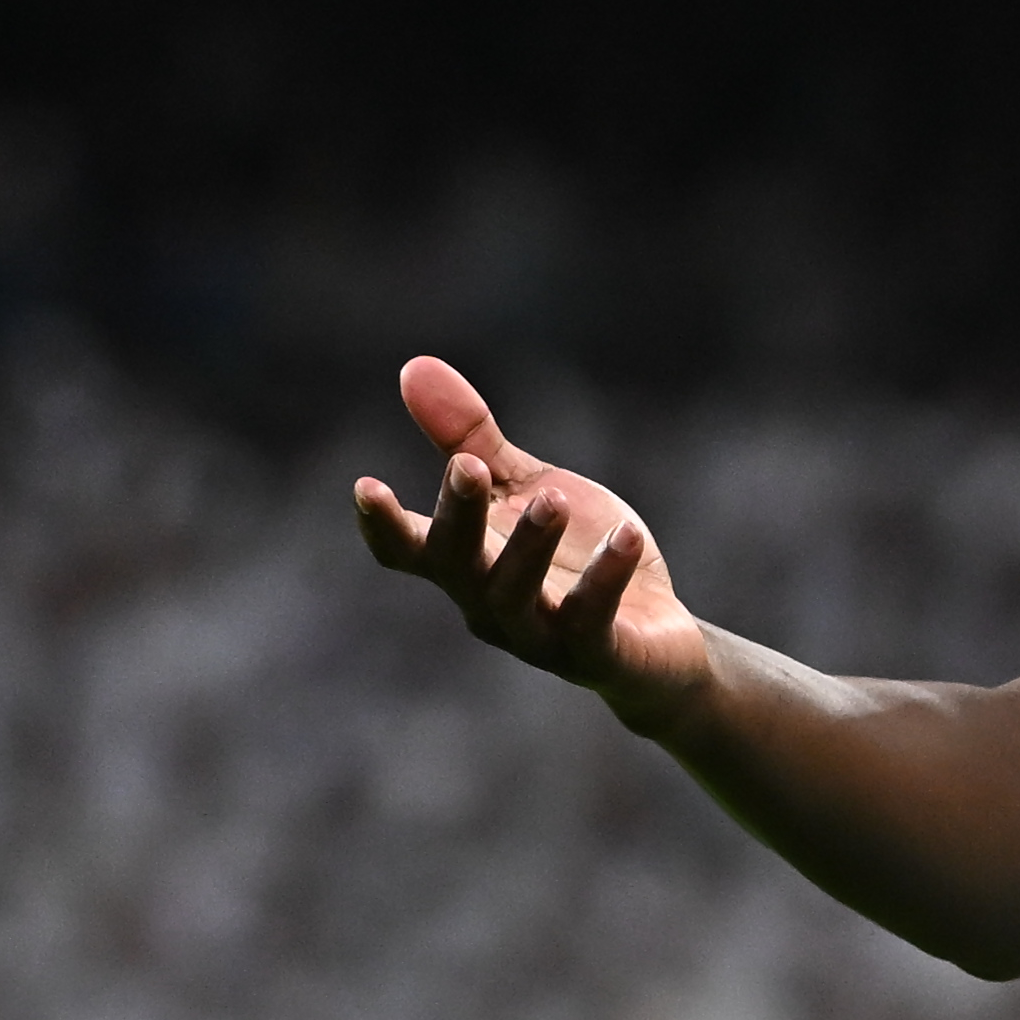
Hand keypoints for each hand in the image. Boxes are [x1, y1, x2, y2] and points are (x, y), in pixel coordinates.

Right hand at [348, 356, 711, 728]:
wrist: (654, 636)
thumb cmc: (573, 556)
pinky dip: (606, 577)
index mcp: (465, 564)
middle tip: (469, 466)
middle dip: (459, 517)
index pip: (407, 552)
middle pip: (458, 566)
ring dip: (528, 547)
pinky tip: (626, 535)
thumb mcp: (524, 487)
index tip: (365, 485)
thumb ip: (470, 440)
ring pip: (517, 598)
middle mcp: (490, 606)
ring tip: (552, 498)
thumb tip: (413, 365)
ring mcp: (540, 636)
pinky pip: (593, 620)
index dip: (383, 524)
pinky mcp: (598, 653)